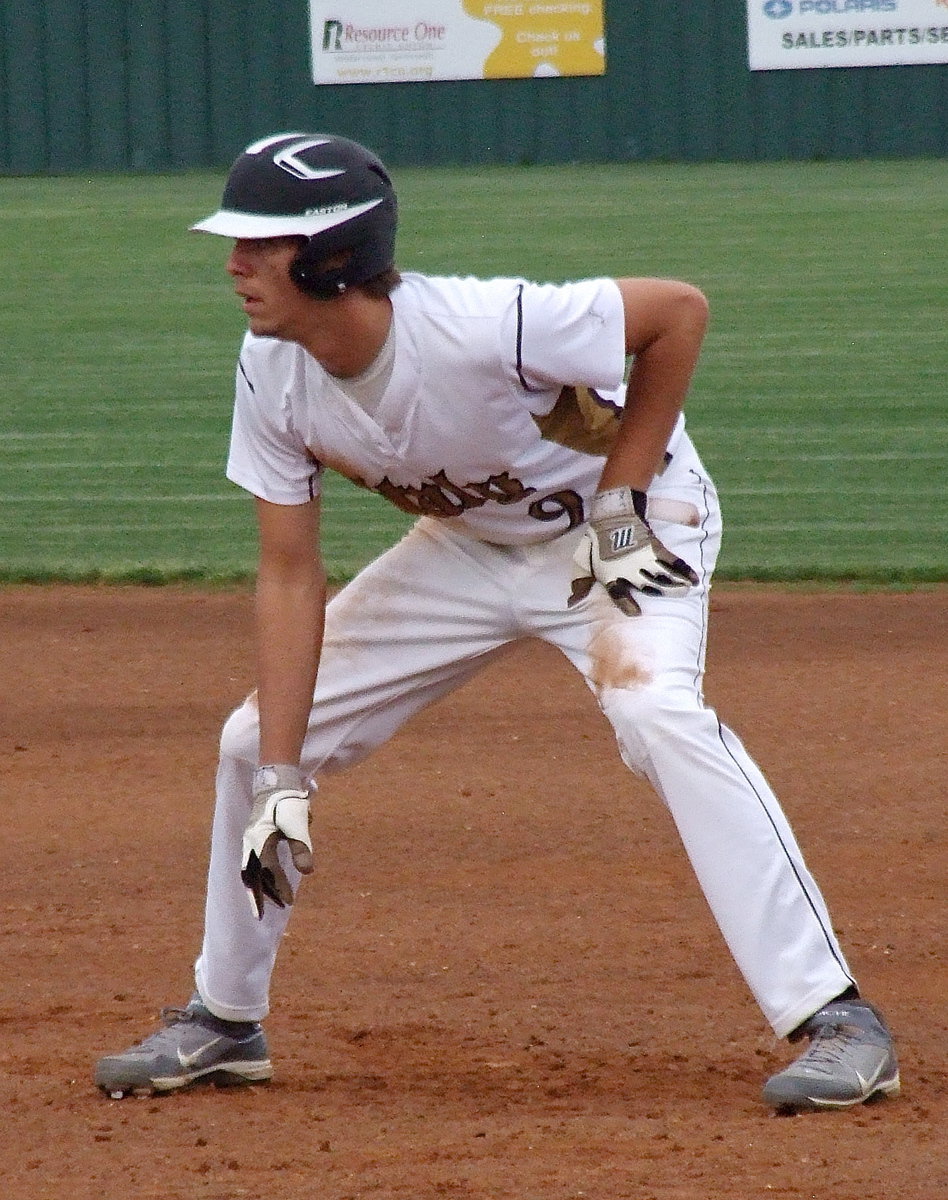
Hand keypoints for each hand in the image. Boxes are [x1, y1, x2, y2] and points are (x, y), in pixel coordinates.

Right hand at [240, 764, 313, 918]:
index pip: (270, 872)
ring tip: (262, 903)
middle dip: (259, 895)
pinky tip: (263, 881)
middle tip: (263, 915)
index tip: (289, 902)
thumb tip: (308, 871)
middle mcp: (250, 844)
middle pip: (252, 876)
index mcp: (260, 842)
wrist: (275, 781)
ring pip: (249, 871)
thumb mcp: (298, 823)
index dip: (279, 888)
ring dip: (256, 887)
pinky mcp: (253, 838)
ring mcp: (249, 841)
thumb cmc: (287, 802)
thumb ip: (301, 847)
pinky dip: (255, 876)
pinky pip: (250, 863)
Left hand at [568, 486, 698, 615]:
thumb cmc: (597, 539)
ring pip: (664, 579)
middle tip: (677, 598)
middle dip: (664, 594)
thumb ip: (581, 584)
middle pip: (649, 588)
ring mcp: (644, 562)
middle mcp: (629, 572)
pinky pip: (674, 563)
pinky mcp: (656, 550)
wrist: (613, 514)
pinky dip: (685, 571)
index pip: (619, 596)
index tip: (635, 613)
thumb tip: (570, 603)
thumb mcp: (584, 562)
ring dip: (677, 586)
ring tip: (687, 590)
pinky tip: (694, 578)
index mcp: (611, 577)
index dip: (627, 605)